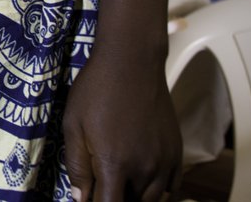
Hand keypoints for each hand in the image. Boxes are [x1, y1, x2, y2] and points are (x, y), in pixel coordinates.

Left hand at [63, 53, 181, 200]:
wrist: (132, 62)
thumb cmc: (96, 90)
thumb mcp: (73, 126)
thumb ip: (77, 166)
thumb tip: (80, 198)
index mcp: (114, 164)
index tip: (89, 198)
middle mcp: (144, 169)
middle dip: (114, 199)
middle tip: (100, 185)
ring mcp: (164, 162)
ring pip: (153, 200)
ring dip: (135, 197)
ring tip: (119, 183)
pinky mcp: (176, 152)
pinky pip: (172, 187)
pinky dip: (158, 191)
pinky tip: (142, 181)